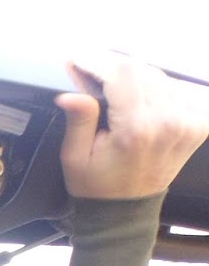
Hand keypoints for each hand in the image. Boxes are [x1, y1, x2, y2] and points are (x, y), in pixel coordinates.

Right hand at [55, 54, 208, 199]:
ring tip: (111, 89)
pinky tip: (137, 100)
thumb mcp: (75, 157)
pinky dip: (155, 88)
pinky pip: (175, 89)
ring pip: (159, 76)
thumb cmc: (98, 185)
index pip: (121, 73)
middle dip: (112, 66)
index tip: (79, 57)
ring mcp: (187, 122)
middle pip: (140, 70)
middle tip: (90, 71)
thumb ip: (79, 120)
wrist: (126, 209)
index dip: (97, 59)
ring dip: (133, 76)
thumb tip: (71, 94)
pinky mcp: (196, 123)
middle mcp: (168, 122)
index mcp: (137, 129)